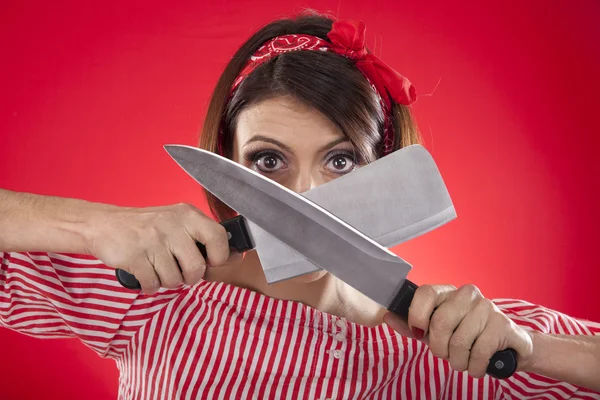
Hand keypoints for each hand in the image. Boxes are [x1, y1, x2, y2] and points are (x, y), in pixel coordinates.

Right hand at [84, 203, 239, 293]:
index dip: (219, 257)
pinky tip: (145, 273)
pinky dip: (150, 285)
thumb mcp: (177, 224)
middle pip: (197, 267)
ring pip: (174, 280)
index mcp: (187, 215)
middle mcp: (172, 225)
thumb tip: (234, 257)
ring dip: (167, 281)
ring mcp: (153, 241)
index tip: (211, 263)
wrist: (103, 225)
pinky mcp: (135, 256)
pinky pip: (153, 284)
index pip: (218, 237)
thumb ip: (203, 239)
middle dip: (189, 277)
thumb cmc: (145, 227)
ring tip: (158, 268)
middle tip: (179, 271)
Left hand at [383, 284, 533, 377]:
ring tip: (463, 360)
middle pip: (441, 321)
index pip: (426, 292)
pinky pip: (479, 353)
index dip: (417, 314)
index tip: (419, 332)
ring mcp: (487, 307)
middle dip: (439, 348)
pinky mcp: (503, 325)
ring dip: (458, 361)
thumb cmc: (466, 337)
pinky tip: (477, 365)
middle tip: (445, 355)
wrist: (509, 346)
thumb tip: (387, 316)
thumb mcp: (436, 332)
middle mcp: (467, 294)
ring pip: (459, 341)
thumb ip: (412, 326)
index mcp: (448, 293)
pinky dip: (474, 367)